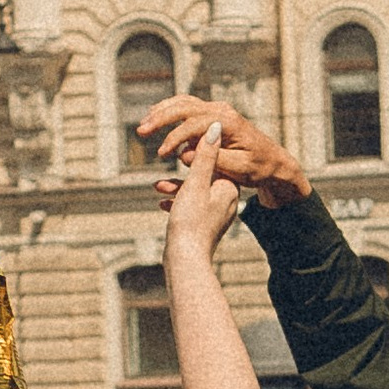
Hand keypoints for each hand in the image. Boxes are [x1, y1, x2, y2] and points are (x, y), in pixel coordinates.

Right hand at [140, 92, 309, 206]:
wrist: (272, 162)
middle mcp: (222, 111)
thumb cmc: (258, 168)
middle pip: (185, 106)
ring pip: (184, 102)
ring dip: (162, 111)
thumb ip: (212, 159)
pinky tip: (156, 118)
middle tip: (141, 130)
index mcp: (228, 122)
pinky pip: (188, 107)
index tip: (161, 153)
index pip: (194, 125)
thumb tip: (184, 154)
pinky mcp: (213, 116)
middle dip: (160, 117)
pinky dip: (170, 110)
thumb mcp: (238, 168)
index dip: (174, 138)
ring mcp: (217, 111)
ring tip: (144, 123)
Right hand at [162, 118, 243, 262]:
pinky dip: (176, 201)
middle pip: (205, 173)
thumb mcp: (197, 183)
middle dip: (185, 165)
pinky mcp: (204, 226)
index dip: (198, 146)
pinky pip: (190, 207)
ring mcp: (215, 214)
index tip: (181, 141)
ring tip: (159, 185)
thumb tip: (214, 127)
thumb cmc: (191, 223)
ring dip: (176, 186)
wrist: (186, 262)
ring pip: (195, 190)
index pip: (216, 156)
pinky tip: (161, 200)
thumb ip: (205, 155)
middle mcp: (226, 199)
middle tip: (170, 155)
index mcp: (229, 186)